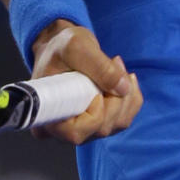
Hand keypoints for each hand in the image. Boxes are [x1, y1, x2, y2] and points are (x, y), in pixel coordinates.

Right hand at [29, 19, 142, 144]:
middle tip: (114, 61)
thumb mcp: (76, 47)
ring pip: (117, 123)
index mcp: (49, 115)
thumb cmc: (61, 47)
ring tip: (117, 65)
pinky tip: (123, 77)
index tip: (97, 89)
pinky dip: (131, 96)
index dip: (95, 114)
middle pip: (102, 127)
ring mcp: (83, 128)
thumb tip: (123, 89)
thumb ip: (99, 66)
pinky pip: (124, 117)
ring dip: (126, 94)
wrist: (63, 47)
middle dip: (117, 95)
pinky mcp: (98, 122)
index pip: (77, 132)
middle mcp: (64, 129)